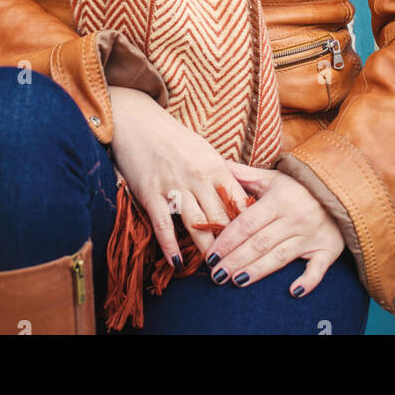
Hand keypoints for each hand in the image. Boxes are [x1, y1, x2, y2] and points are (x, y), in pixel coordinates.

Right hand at [107, 86, 253, 265]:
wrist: (139, 122)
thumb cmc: (176, 140)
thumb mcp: (205, 152)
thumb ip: (222, 176)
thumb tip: (242, 202)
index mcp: (215, 166)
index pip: (238, 202)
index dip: (248, 227)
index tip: (255, 245)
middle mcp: (197, 177)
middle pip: (220, 218)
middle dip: (231, 245)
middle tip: (239, 267)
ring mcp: (173, 186)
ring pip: (196, 225)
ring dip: (207, 250)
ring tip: (217, 271)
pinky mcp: (150, 193)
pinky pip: (163, 224)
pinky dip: (170, 245)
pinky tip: (178, 262)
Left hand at [201, 159, 345, 296]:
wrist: (341, 188)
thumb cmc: (301, 185)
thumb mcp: (274, 176)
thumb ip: (246, 175)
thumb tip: (219, 166)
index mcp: (278, 200)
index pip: (247, 223)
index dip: (227, 239)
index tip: (211, 254)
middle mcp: (293, 219)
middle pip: (259, 243)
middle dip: (235, 259)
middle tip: (216, 275)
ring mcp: (311, 236)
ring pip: (279, 257)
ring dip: (257, 271)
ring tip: (235, 282)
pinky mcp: (327, 250)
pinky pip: (318, 268)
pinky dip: (307, 281)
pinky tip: (293, 292)